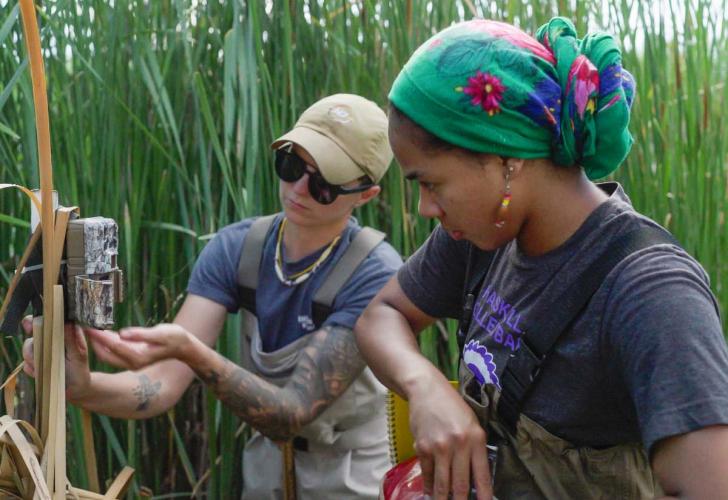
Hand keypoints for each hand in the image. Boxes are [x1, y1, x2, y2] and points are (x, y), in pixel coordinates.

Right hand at [21, 316, 91, 401]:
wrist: (75, 389)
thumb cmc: (80, 369)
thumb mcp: (78, 355)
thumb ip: (72, 340)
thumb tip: (68, 323)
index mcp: (63, 332)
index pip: (49, 319)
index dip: (38, 319)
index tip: (32, 322)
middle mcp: (51, 339)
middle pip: (33, 331)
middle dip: (32, 339)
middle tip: (36, 347)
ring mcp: (41, 351)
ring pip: (28, 348)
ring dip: (34, 358)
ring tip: (45, 366)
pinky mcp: (34, 364)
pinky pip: (26, 365)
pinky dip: (33, 370)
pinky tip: (42, 374)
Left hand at [84, 323, 196, 370]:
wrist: (183, 346)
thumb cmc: (174, 337)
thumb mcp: (161, 333)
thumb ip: (141, 334)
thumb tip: (123, 334)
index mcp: (139, 356)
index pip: (114, 345)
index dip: (99, 336)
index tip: (87, 326)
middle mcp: (133, 362)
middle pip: (105, 353)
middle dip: (93, 341)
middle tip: (82, 325)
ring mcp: (131, 361)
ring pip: (107, 354)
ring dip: (97, 342)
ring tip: (88, 327)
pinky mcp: (131, 357)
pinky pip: (113, 352)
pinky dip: (105, 343)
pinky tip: (102, 332)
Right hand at [407, 378, 491, 499]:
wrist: (426, 390)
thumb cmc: (452, 406)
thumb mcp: (472, 424)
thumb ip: (475, 449)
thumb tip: (475, 478)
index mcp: (476, 439)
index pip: (482, 476)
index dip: (483, 496)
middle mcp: (459, 445)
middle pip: (461, 485)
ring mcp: (439, 447)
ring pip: (443, 484)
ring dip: (443, 499)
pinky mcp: (422, 448)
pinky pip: (427, 474)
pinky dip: (429, 486)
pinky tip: (430, 493)